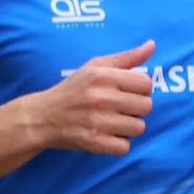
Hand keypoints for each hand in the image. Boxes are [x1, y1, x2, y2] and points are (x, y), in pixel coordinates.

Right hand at [36, 40, 155, 154]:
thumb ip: (126, 58)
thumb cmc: (72, 90)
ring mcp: (98, 122)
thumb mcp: (95, 67)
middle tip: (120, 108)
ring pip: (138, 128)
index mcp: (102, 76)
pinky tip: (107, 135)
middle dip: (136, 108)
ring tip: (114, 122)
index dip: (141, 89)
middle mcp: (101, 98)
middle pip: (146, 107)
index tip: (128, 92)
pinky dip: (118, 144)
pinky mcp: (94, 143)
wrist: (42, 117)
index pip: (146, 84)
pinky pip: (125, 147)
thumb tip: (152, 45)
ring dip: (129, 127)